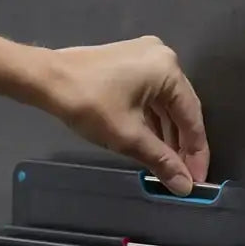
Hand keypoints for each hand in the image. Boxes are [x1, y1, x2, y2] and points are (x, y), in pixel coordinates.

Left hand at [43, 36, 209, 195]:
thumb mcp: (129, 137)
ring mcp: (146, 59)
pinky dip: (153, 123)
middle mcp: (163, 59)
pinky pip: (151, 98)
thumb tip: (184, 186)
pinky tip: (153, 146)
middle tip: (183, 178)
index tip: (197, 181)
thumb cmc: (90, 105)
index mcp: (169, 70)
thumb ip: (161, 161)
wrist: (48, 79)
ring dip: (167, 137)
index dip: (196, 153)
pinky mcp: (130, 65)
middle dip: (183, 146)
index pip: (192, 118)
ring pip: (165, 106)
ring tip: (168, 167)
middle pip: (181, 110)